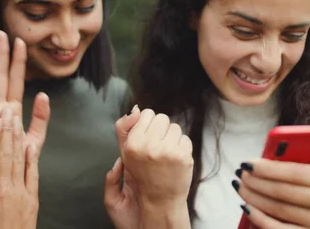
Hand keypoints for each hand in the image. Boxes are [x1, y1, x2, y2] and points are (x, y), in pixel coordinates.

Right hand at [0, 30, 49, 169]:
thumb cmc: (17, 160)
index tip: (20, 42)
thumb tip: (43, 95)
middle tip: (2, 32)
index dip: (18, 62)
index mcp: (10, 110)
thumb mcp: (34, 139)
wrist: (1, 179)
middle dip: (1, 54)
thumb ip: (40, 118)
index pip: (14, 80)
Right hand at [0, 107, 39, 228]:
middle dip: (6, 131)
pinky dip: (31, 160)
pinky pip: (32, 176)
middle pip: (4, 155)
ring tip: (17, 121)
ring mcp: (18, 194)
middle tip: (8, 112)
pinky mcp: (31, 200)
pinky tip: (30, 146)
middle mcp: (1, 190)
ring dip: (17, 139)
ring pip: (18, 161)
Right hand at [104, 106, 192, 228]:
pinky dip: (182, 148)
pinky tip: (175, 160)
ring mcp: (166, 151)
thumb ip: (125, 128)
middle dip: (161, 130)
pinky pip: (185, 138)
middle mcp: (148, 146)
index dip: (149, 125)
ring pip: (175, 127)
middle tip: (157, 148)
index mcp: (132, 144)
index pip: (146, 113)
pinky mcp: (182, 155)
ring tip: (166, 155)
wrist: (159, 200)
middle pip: (162, 117)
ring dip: (172, 139)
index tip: (148, 139)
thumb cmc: (142, 175)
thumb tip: (135, 109)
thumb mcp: (126, 152)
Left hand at [236, 116, 309, 228]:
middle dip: (257, 181)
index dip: (269, 168)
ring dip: (255, 197)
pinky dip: (260, 219)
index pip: (297, 172)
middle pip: (285, 192)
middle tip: (241, 172)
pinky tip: (247, 208)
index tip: (249, 161)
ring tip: (240, 186)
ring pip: (280, 210)